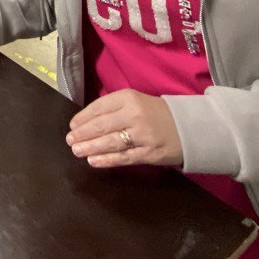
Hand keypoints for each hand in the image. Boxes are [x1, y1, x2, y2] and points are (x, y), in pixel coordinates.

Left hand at [66, 89, 182, 167]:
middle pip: (102, 125)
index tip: (72, 125)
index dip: (83, 117)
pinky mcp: (149, 153)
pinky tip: (93, 161)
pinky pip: (123, 157)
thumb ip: (114, 108)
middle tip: (70, 140)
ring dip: (90, 147)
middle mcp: (134, 114)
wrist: (189, 127)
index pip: (99, 107)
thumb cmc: (156, 113)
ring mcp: (142, 135)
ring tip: (76, 150)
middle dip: (82, 134)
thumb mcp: (136, 101)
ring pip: (110, 142)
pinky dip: (106, 160)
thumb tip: (86, 122)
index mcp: (129, 98)